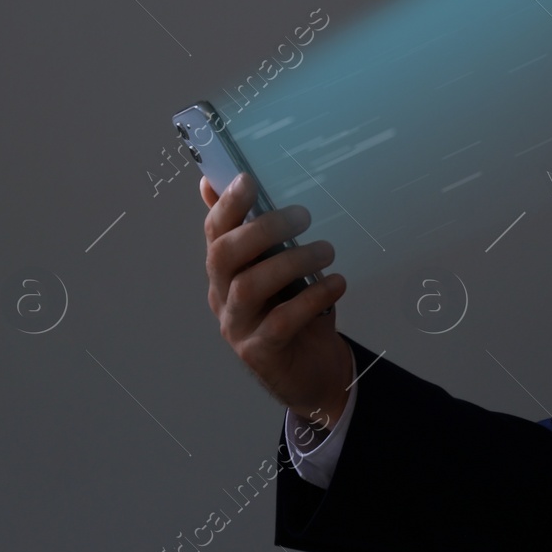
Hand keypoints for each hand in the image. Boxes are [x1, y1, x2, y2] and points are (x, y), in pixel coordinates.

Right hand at [202, 173, 353, 428]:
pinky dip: (312, 297)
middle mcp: (223, 296)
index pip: (215, 232)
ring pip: (249, 286)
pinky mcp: (261, 352)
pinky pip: (282, 320)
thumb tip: (229, 184)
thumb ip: (262, 234)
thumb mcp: (282, 270)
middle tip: (303, 216)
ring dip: (292, 262)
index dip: (227, 204)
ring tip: (326, 251)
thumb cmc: (296, 311)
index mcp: (225, 271)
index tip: (247, 178)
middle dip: (262, 229)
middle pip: (223, 256)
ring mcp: (237, 326)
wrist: (313, 372)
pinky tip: (336, 284)